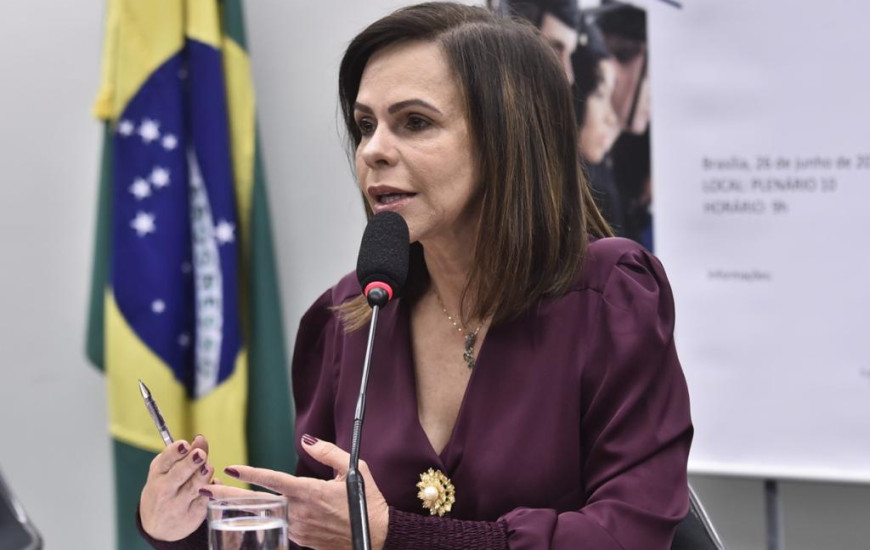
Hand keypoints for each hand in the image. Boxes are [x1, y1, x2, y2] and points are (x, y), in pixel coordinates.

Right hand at [139, 435, 214, 540]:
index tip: (185, 444)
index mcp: (158, 474)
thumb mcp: (167, 472)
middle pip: (178, 475)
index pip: (165, 461)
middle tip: (200, 454)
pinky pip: (205, 501)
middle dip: (190, 464)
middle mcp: (165, 490)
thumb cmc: (165, 490)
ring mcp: (178, 504)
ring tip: (208, 467)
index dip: (175, 452)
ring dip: (202, 477)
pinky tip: (216, 482)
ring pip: (193, 488)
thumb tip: (200, 439)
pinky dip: (212, 490)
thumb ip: (183, 456)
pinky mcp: (192, 515)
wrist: (158, 528)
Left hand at [212, 436, 388, 549]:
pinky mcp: (301, 540)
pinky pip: (281, 524)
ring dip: (245, 508)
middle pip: (256, 503)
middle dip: (227, 496)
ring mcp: (298, 529)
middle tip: (204, 489)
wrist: (376, 537)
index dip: (250, 473)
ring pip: (266, 515)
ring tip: (223, 499)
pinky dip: (267, 518)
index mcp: (309, 492)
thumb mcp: (353, 469)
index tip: (231, 467)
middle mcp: (299, 512)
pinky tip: (258, 514)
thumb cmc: (367, 501)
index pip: (273, 480)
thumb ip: (328, 452)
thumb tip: (307, 440)